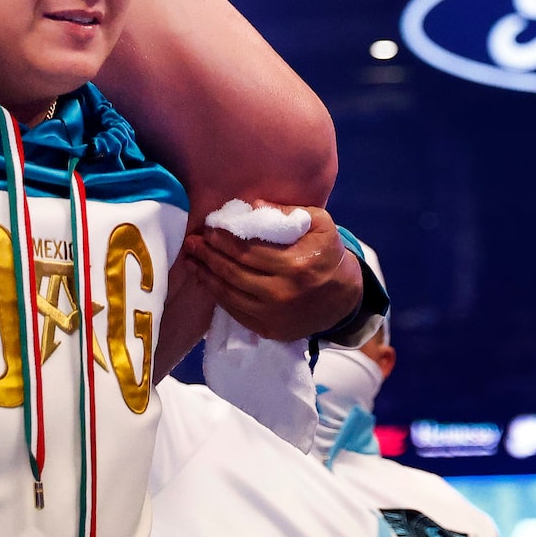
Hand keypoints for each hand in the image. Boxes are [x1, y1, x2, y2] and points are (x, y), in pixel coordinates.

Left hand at [185, 206, 363, 342]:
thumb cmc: (328, 254)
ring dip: (206, 276)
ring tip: (191, 260)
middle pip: (234, 272)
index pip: (247, 251)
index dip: (224, 239)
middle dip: (208, 255)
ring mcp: (275, 316)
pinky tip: (206, 280)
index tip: (208, 227)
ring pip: (230, 294)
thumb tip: (253, 205)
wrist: (344, 298)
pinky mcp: (270, 331)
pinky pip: (236, 311)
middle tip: (191, 242)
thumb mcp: (319, 223)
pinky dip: (218, 295)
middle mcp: (283, 294)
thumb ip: (287, 211)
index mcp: (295, 265)